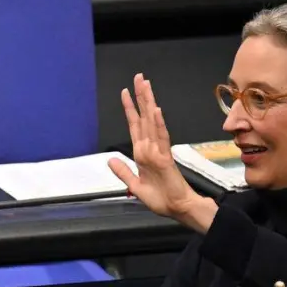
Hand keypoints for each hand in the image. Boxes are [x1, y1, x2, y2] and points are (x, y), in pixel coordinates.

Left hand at [108, 73, 217, 232]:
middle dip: (140, 97)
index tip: (125, 92)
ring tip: (146, 85)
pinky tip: (155, 110)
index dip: (130, 109)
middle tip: (138, 77)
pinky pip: (161, 138)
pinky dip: (158, 124)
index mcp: (142, 153)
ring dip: (148, 103)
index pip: (134, 126)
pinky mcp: (165, 158)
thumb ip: (123, 172)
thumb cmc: (160, 198)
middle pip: (143, 118)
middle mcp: (150, 148)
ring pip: (152, 122)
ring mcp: (158, 151)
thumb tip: (110, 160)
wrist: (176, 208)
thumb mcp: (134, 186)